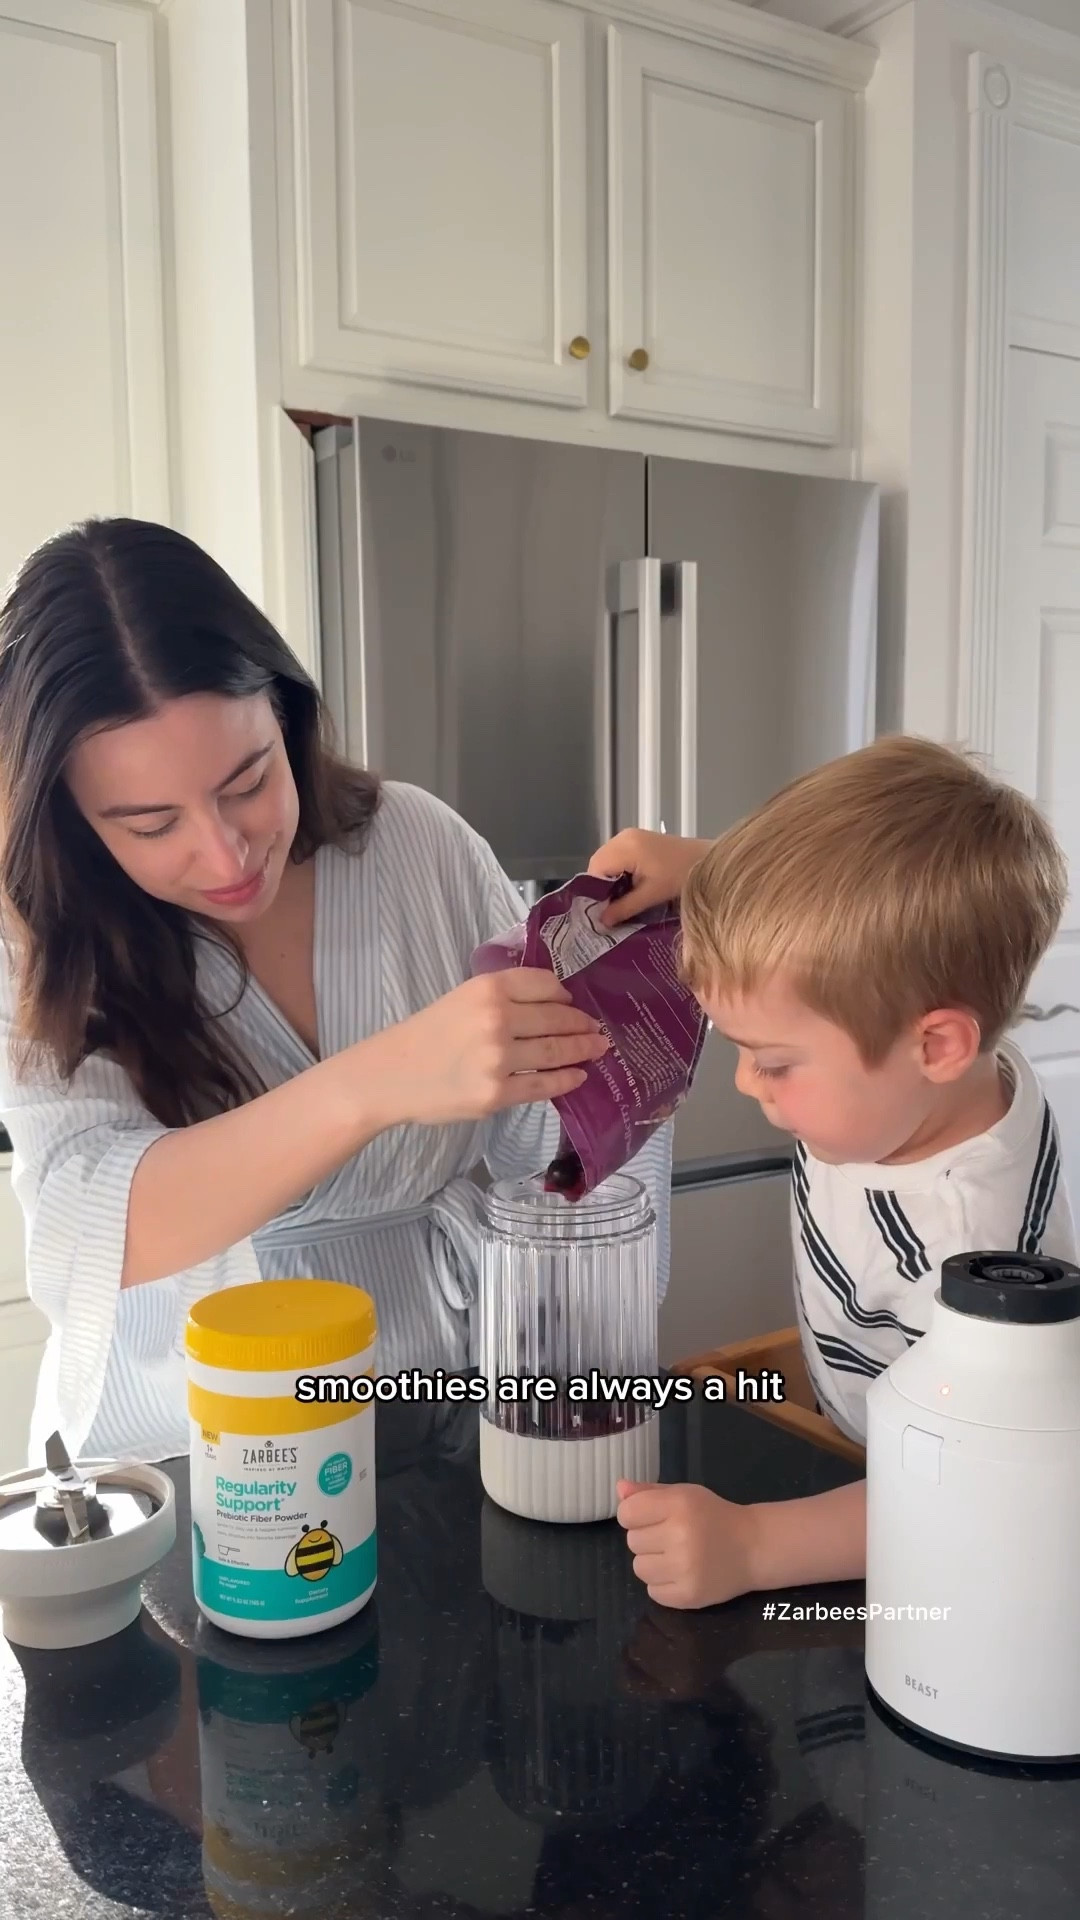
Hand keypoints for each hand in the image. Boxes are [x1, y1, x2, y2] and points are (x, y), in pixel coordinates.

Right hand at [382, 967, 608, 1125]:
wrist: (390, 1076)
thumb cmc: (425, 1035)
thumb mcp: (461, 999)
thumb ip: (501, 997)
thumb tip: (552, 1003)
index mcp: (487, 989)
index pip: (544, 984)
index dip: (565, 994)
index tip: (574, 1002)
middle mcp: (497, 1019)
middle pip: (556, 1018)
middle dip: (582, 1024)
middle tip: (598, 1029)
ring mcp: (498, 1058)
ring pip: (555, 1052)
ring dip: (583, 1050)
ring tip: (598, 1049)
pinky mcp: (497, 1092)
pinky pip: (543, 1085)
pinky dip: (566, 1080)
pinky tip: (578, 1076)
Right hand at [587, 830, 712, 925]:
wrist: (708, 858)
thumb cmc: (681, 875)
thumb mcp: (651, 895)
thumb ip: (623, 908)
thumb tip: (601, 922)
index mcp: (624, 848)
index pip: (594, 870)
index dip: (594, 892)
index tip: (600, 912)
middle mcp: (623, 837)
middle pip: (598, 864)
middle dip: (601, 887)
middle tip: (609, 909)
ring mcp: (630, 836)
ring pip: (607, 860)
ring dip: (610, 880)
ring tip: (620, 900)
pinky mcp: (638, 839)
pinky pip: (618, 856)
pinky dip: (619, 872)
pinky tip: (630, 887)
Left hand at [616, 1478, 759, 1608]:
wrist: (752, 1548)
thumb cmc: (713, 1516)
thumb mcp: (684, 1494)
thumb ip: (649, 1492)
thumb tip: (619, 1489)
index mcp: (678, 1505)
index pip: (627, 1513)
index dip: (633, 1515)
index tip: (649, 1517)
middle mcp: (680, 1536)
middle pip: (632, 1541)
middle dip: (647, 1538)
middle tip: (670, 1537)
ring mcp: (684, 1569)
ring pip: (639, 1568)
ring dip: (652, 1563)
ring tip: (675, 1556)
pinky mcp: (688, 1596)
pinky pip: (653, 1592)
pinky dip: (663, 1584)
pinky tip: (681, 1573)